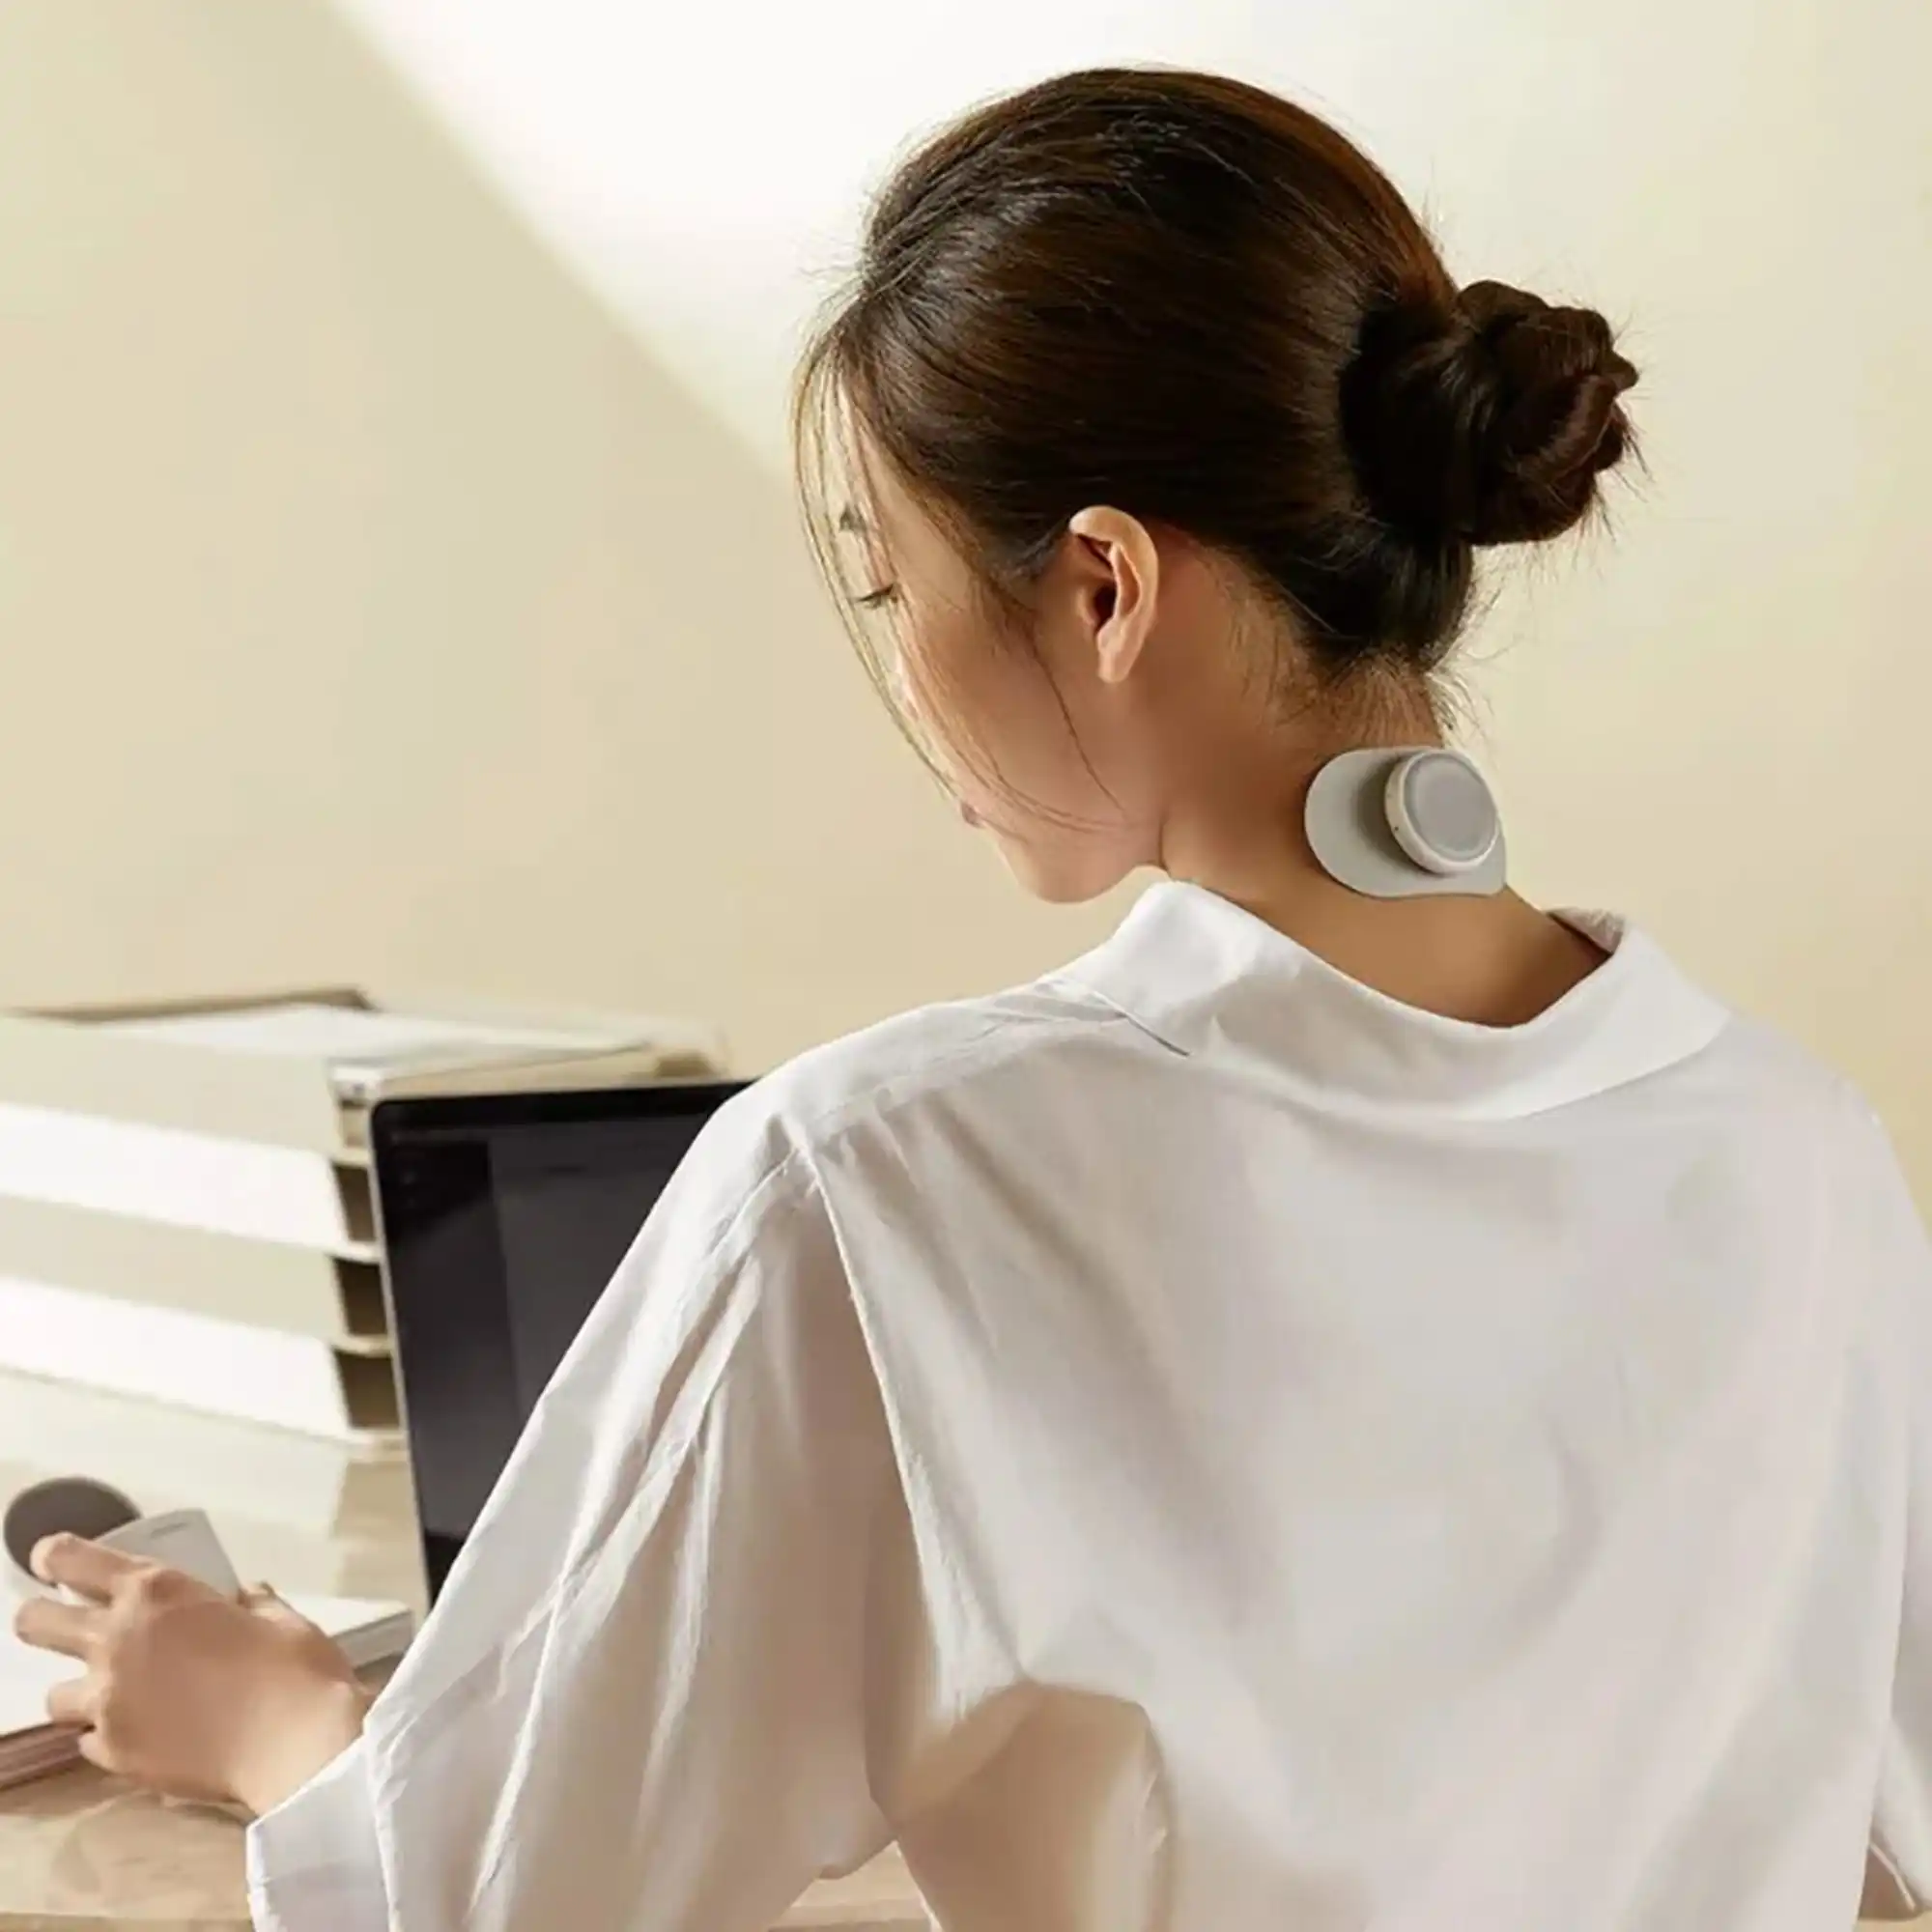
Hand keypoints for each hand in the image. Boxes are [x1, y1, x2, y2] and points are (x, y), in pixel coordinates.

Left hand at [11, 1534, 370, 1815]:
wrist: (295, 1746)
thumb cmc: (296, 1669)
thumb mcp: (279, 1620)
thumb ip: (250, 1605)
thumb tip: (244, 1600)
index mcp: (157, 1593)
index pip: (71, 1560)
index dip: (53, 1557)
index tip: (52, 1562)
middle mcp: (117, 1641)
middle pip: (35, 1622)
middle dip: (43, 1619)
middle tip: (72, 1629)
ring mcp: (107, 1703)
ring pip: (54, 1696)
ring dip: (81, 1692)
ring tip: (120, 1698)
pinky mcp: (112, 1754)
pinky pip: (88, 1741)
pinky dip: (109, 1736)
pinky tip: (146, 1735)